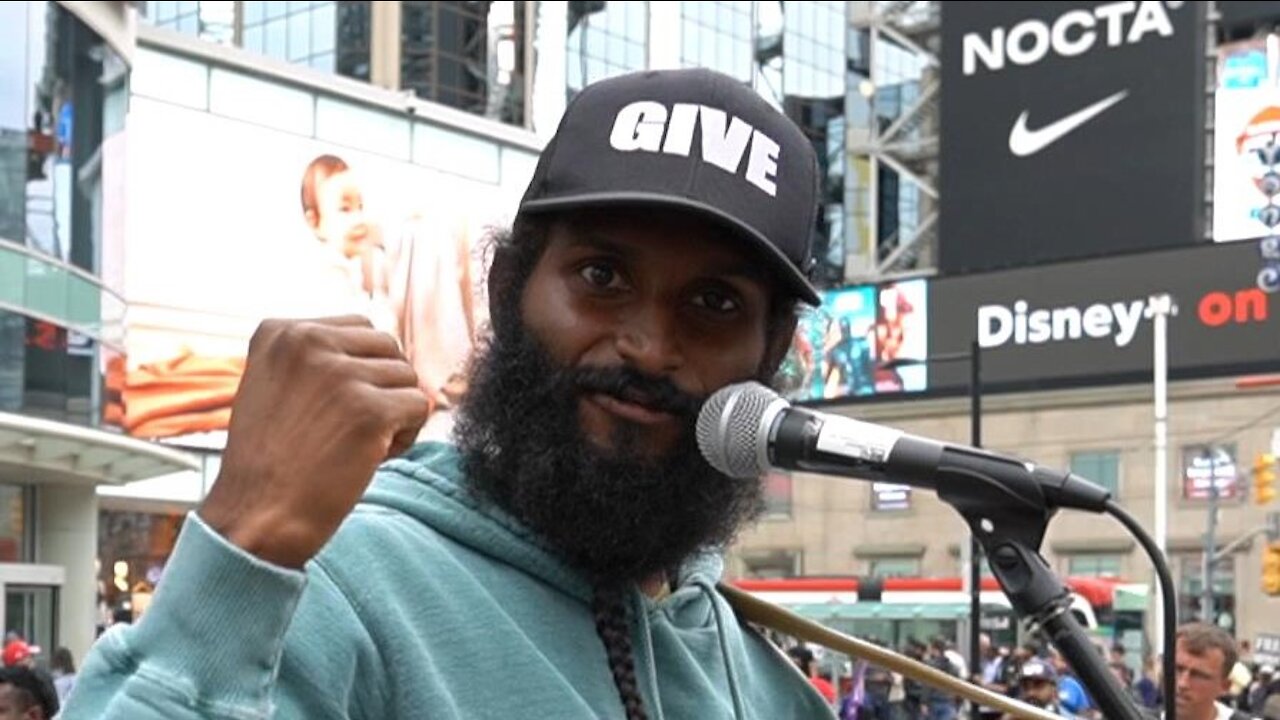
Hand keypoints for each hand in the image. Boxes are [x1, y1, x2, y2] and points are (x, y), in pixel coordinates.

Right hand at [199, 317, 427, 568]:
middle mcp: (307, 341)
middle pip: (388, 348)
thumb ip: (318, 358)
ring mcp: (339, 374)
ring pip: (407, 378)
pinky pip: (420, 407)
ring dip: (394, 413)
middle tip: (349, 429)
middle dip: (382, 388)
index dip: (360, 372)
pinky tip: (371, 457)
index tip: (330, 409)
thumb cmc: (270, 461)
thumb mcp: (275, 386)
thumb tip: (386, 347)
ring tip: (355, 445)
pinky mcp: (370, 409)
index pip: (360, 328)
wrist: (255, 517)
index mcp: (281, 331)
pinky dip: (406, 436)